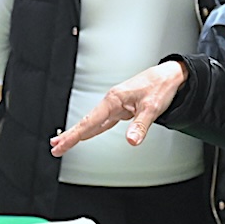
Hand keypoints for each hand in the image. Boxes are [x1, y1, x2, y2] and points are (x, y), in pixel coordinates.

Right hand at [50, 61, 186, 156]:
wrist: (169, 76)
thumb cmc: (160, 87)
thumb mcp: (152, 108)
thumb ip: (140, 126)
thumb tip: (131, 140)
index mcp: (114, 99)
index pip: (89, 122)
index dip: (73, 135)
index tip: (61, 144)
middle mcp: (111, 101)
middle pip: (87, 121)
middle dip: (70, 135)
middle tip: (55, 147)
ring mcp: (116, 105)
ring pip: (93, 121)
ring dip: (79, 132)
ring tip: (64, 142)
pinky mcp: (121, 108)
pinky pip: (103, 121)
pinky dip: (93, 129)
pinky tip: (87, 135)